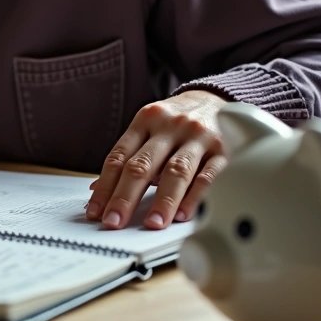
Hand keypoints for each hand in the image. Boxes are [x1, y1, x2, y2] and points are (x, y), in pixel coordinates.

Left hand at [87, 90, 228, 229]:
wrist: (216, 98)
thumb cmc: (176, 121)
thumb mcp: (149, 128)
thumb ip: (127, 158)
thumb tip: (98, 190)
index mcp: (145, 120)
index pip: (119, 157)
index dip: (104, 186)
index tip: (95, 211)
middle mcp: (170, 126)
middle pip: (142, 165)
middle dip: (125, 197)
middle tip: (114, 222)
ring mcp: (198, 137)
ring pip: (176, 171)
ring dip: (162, 201)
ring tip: (152, 223)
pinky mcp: (225, 149)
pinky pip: (208, 176)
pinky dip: (195, 197)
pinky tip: (183, 214)